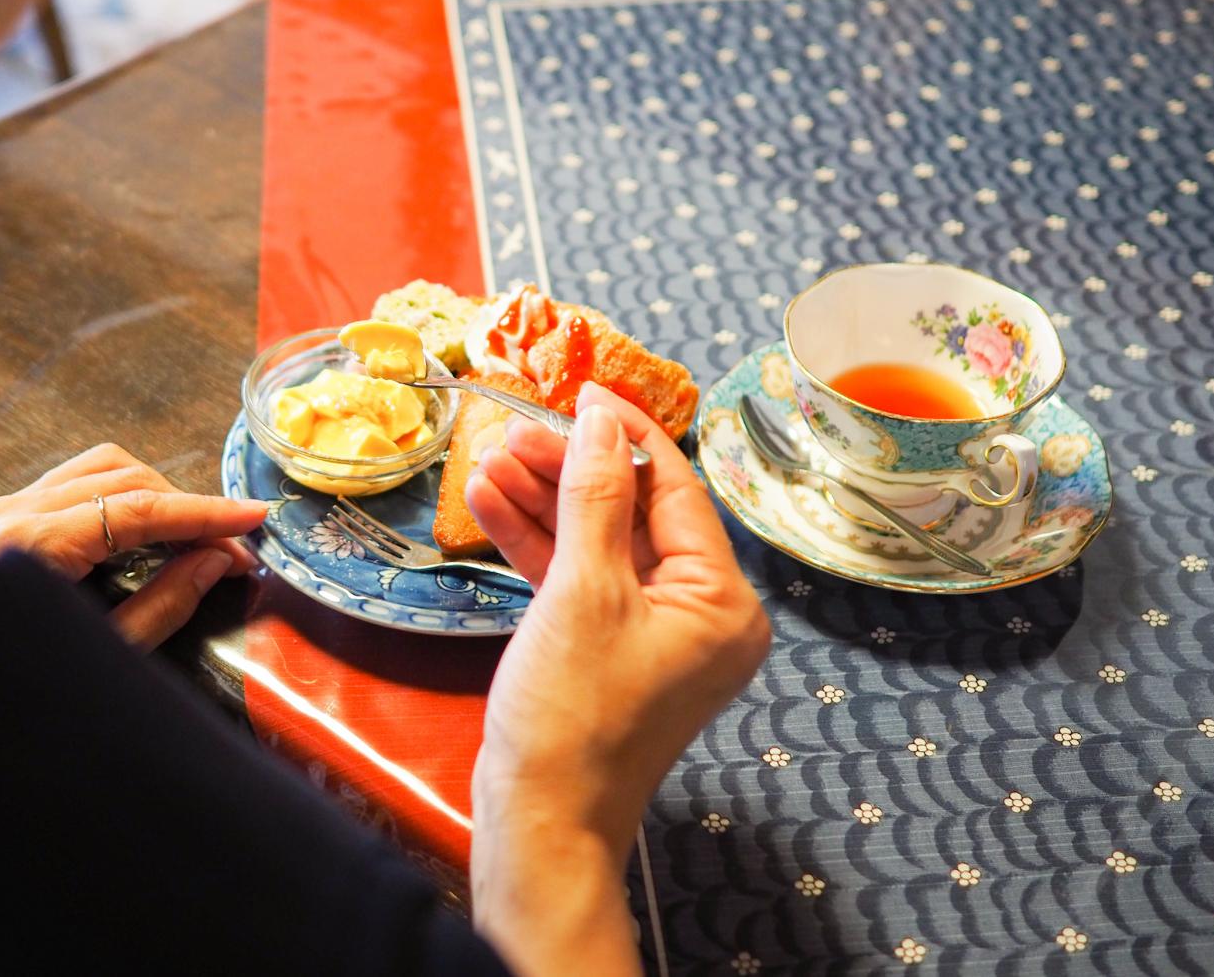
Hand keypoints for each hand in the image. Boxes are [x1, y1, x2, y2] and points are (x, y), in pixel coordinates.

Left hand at [0, 443, 265, 648]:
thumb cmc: (19, 688)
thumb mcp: (102, 655)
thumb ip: (162, 605)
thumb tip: (214, 559)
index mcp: (32, 545)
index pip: (139, 510)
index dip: (204, 513)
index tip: (254, 518)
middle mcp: (14, 512)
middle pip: (126, 479)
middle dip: (188, 507)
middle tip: (232, 549)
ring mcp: (7, 508)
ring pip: (104, 469)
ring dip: (159, 494)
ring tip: (196, 535)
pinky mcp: (8, 516)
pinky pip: (80, 482)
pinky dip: (126, 496)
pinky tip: (152, 528)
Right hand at [464, 383, 768, 975]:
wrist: (539, 822)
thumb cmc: (572, 717)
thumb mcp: (583, 591)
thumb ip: (594, 494)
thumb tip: (602, 419)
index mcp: (722, 601)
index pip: (675, 490)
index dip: (625, 435)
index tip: (582, 391)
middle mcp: (700, 614)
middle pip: (633, 512)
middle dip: (571, 469)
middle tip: (515, 431)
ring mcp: (652, 635)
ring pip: (599, 543)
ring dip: (546, 500)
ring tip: (491, 459)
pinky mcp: (607, 651)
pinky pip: (579, 581)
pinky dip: (539, 545)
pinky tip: (491, 503)